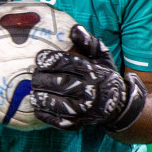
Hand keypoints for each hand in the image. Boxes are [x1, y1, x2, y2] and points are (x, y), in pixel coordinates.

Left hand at [30, 24, 146, 132]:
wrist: (117, 104)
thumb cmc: (104, 76)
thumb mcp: (102, 56)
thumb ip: (89, 42)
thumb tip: (74, 29)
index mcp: (92, 71)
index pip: (65, 63)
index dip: (49, 60)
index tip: (40, 59)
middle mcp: (87, 90)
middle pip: (57, 83)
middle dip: (40, 78)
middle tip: (34, 76)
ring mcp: (82, 109)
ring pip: (54, 102)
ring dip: (39, 96)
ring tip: (34, 91)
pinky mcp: (77, 123)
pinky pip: (56, 119)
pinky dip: (43, 113)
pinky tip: (38, 106)